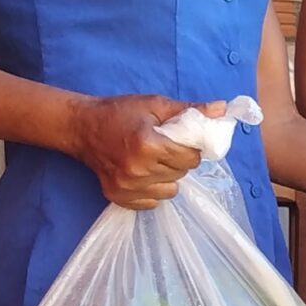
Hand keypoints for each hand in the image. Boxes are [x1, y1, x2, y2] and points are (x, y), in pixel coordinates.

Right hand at [68, 94, 202, 208]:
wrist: (82, 127)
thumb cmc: (119, 112)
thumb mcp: (155, 104)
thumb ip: (190, 110)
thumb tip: (222, 110)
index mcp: (148, 144)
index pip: (190, 158)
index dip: (190, 148)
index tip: (179, 140)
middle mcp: (138, 169)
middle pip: (181, 174)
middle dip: (178, 160)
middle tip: (164, 147)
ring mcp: (127, 186)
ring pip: (170, 190)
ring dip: (168, 176)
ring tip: (153, 161)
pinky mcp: (119, 197)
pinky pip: (154, 201)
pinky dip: (153, 189)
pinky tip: (142, 173)